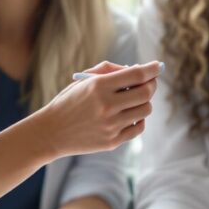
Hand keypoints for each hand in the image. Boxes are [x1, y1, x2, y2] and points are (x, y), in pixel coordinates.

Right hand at [33, 60, 159, 156]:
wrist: (51, 132)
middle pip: (146, 93)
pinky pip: (138, 128)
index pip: (137, 75)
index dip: (151, 69)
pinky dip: (139, 119)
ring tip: (135, 99)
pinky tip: (130, 115)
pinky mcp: (112, 141)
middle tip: (150, 82)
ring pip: (145, 110)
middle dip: (152, 85)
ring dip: (145, 102)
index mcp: (98, 87)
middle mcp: (106, 106)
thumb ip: (109, 70)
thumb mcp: (83, 80)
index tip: (157, 66)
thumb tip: (137, 70)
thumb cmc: (69, 101)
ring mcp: (111, 126)